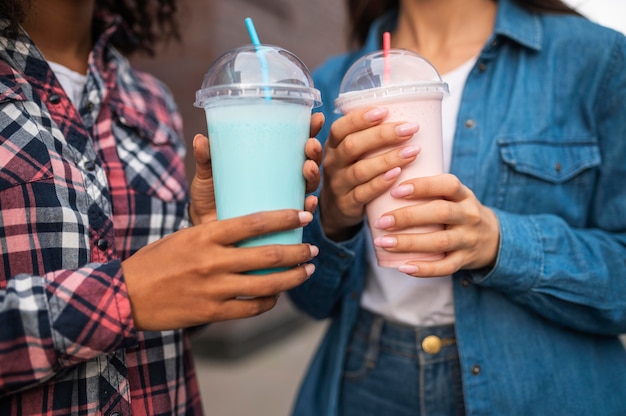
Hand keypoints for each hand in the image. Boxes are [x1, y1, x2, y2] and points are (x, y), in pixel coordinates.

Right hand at [121, 210, 317, 330]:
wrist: (125, 295)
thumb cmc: (156, 260)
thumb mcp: (186, 235)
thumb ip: (217, 234)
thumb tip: (252, 229)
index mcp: (205, 235)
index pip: (254, 222)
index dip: (285, 218)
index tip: (304, 214)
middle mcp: (212, 261)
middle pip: (267, 255)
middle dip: (298, 252)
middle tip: (313, 249)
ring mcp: (214, 289)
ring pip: (266, 285)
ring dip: (292, 278)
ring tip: (307, 271)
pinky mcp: (212, 312)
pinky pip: (251, 308)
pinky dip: (269, 301)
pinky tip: (277, 295)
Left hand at [188, 112, 324, 224]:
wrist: (205, 227)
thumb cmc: (209, 195)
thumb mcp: (207, 173)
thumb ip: (206, 158)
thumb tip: (200, 139)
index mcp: (269, 160)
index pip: (294, 141)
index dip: (309, 129)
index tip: (315, 118)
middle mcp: (282, 179)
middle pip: (307, 161)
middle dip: (314, 151)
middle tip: (310, 144)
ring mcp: (283, 199)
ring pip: (308, 185)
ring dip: (313, 175)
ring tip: (307, 167)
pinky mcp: (280, 221)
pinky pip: (300, 215)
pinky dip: (308, 207)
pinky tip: (309, 202)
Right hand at [320, 107, 420, 239]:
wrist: (336, 210)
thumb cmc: (352, 172)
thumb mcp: (352, 153)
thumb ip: (369, 135)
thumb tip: (405, 109)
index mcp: (333, 145)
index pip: (340, 128)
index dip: (360, 118)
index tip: (384, 111)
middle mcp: (333, 163)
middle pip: (352, 146)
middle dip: (382, 135)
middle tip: (409, 129)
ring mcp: (338, 185)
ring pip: (361, 170)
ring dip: (388, 159)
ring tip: (413, 151)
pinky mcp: (347, 204)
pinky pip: (363, 193)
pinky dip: (380, 183)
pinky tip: (397, 175)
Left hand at [372, 174, 499, 276]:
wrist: (493, 239)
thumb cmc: (459, 212)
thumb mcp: (454, 196)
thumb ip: (430, 190)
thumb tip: (385, 184)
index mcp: (464, 195)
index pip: (447, 185)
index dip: (422, 186)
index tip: (395, 190)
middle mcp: (469, 215)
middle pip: (440, 213)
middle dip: (408, 217)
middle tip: (382, 221)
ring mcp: (468, 239)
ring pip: (439, 241)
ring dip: (409, 243)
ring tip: (383, 243)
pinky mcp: (465, 260)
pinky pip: (445, 267)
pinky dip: (424, 269)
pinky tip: (403, 267)